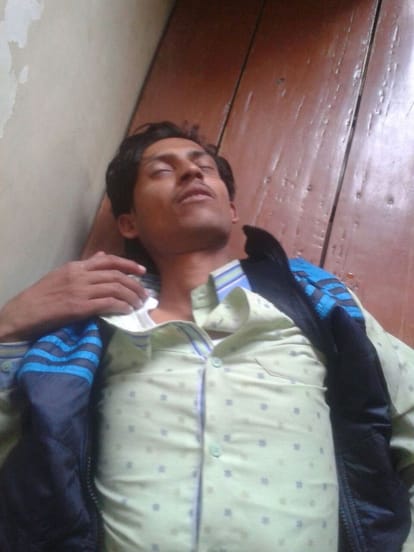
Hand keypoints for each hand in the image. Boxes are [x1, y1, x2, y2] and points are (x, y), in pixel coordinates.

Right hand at [0, 252, 147, 341]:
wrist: (23, 312)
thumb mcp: (62, 275)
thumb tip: (102, 256)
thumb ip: (84, 266)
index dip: (128, 264)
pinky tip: (127, 311)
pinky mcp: (79, 307)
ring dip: (131, 297)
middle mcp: (80, 275)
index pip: (108, 261)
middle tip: (145, 294)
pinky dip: (121, 306)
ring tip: (139, 305)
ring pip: (115, 289)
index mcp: (76, 267)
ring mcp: (80, 291)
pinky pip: (107, 303)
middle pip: (116, 276)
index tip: (142, 271)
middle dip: (135, 284)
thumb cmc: (41, 296)